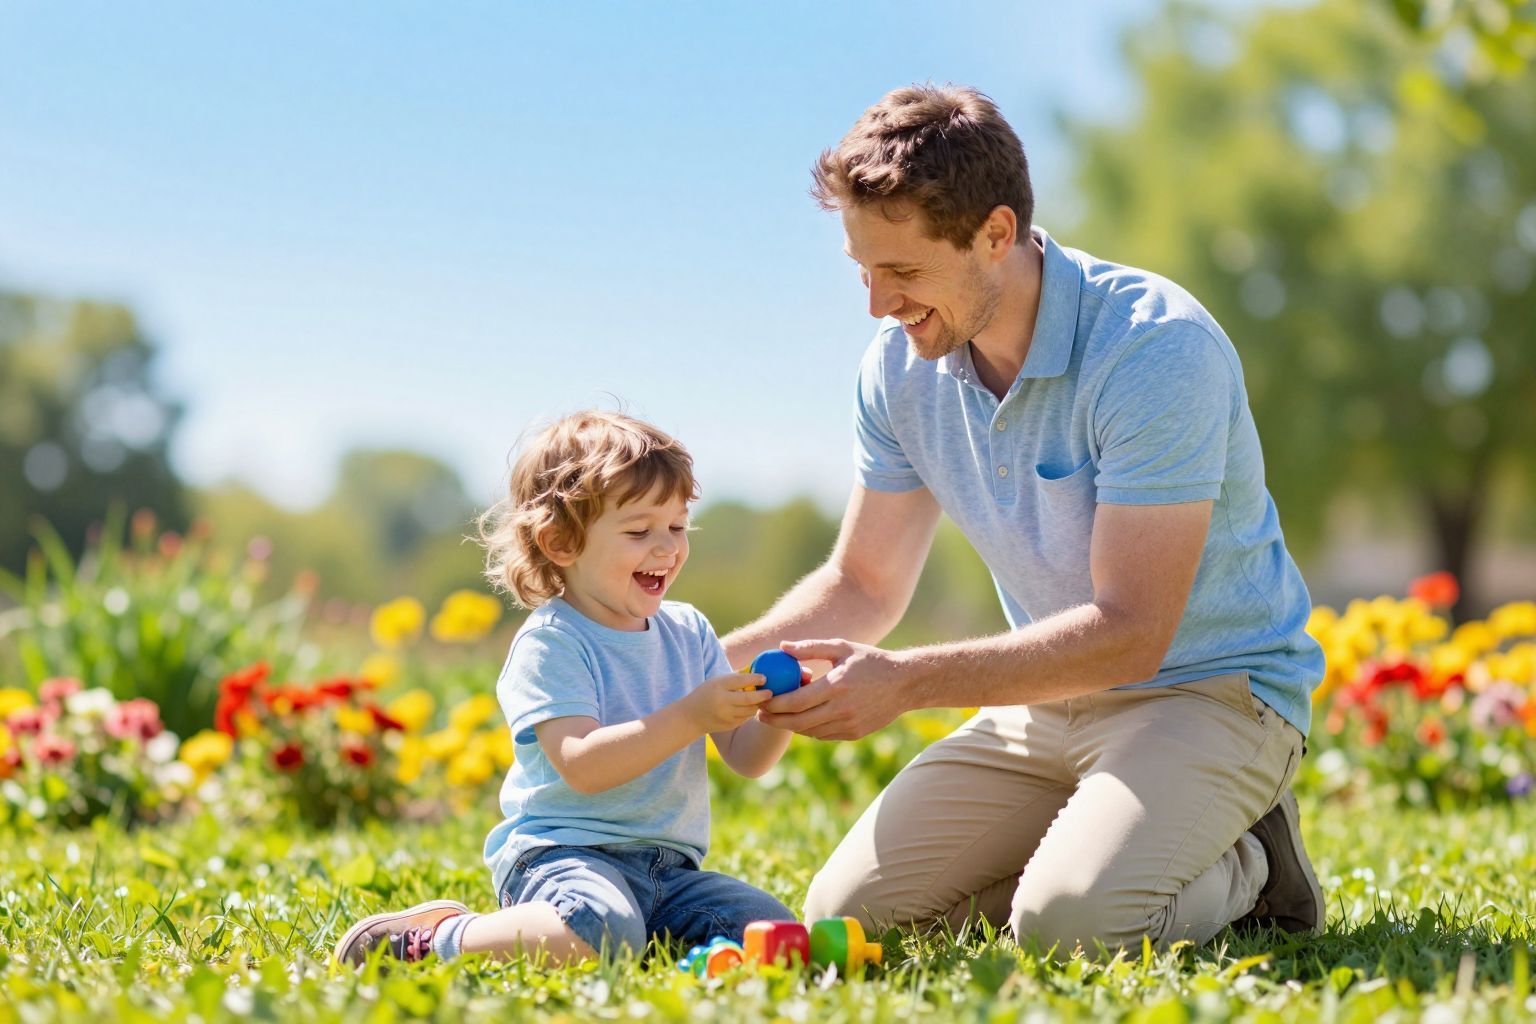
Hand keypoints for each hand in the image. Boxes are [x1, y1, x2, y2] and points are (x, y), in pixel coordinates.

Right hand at [682, 673, 773, 733]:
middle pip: (749, 698)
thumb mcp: (716, 682)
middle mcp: (722, 701)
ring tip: (760, 699)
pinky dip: (748, 712)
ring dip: (757, 704)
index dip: (755, 679)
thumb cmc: (706, 694)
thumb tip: (757, 677)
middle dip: (762, 695)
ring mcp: (726, 715)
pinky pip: (745, 718)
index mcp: (718, 686)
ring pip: (750, 710)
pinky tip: (748, 708)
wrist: (690, 717)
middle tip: (770, 692)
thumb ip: (734, 680)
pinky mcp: (729, 725)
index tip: (764, 678)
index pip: (740, 681)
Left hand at [756, 640, 911, 739]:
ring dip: (791, 726)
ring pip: (810, 731)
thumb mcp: (842, 647)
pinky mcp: (854, 733)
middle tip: (760, 715)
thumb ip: (810, 647)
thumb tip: (782, 647)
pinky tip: (803, 719)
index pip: (795, 702)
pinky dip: (809, 729)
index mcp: (836, 686)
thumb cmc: (870, 660)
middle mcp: (841, 709)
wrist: (905, 683)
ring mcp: (849, 724)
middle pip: (797, 722)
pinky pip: (824, 735)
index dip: (774, 704)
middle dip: (774, 720)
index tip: (761, 700)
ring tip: (779, 716)